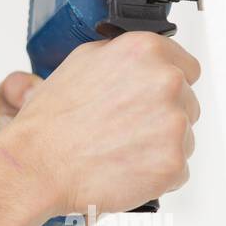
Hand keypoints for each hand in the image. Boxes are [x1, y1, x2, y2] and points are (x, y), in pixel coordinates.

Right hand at [0, 32, 201, 223]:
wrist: (39, 164)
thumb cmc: (53, 121)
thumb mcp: (81, 62)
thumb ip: (121, 55)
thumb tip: (140, 62)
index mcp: (144, 51)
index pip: (186, 66)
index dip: (164, 85)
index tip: (150, 97)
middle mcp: (165, 82)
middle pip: (187, 101)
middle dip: (162, 115)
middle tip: (126, 126)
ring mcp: (173, 123)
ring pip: (183, 136)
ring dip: (160, 145)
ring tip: (120, 148)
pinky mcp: (173, 162)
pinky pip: (178, 169)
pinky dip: (156, 174)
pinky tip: (125, 166)